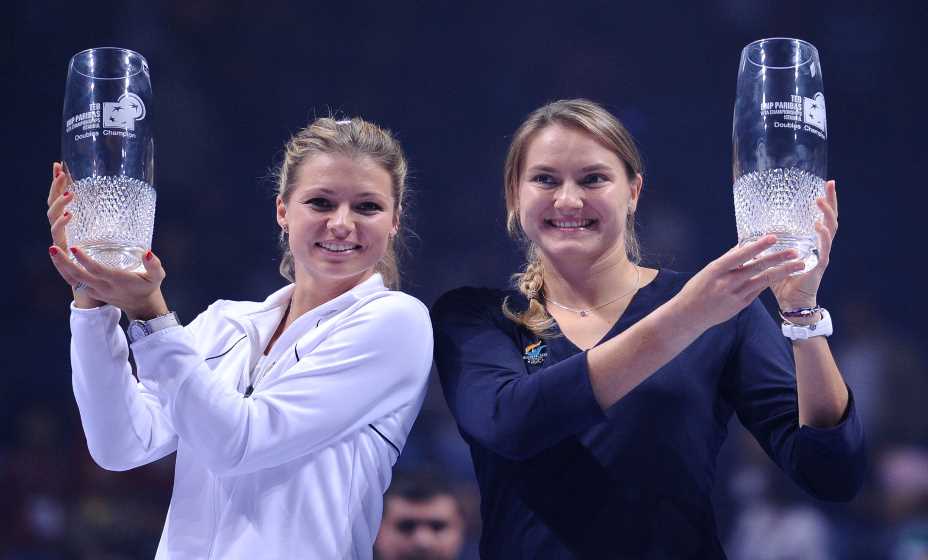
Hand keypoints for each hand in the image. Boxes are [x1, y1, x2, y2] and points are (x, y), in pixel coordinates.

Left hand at [46, 161, 167, 318]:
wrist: (141, 306)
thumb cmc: (149, 287)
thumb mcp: (157, 276)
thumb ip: (154, 265)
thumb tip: (147, 253)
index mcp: (116, 281)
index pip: (97, 270)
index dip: (85, 260)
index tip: (74, 247)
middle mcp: (102, 287)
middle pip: (78, 276)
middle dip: (64, 262)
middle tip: (53, 248)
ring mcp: (95, 290)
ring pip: (72, 280)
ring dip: (60, 266)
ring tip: (52, 251)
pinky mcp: (91, 291)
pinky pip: (74, 281)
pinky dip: (64, 270)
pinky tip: (59, 258)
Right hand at [674, 235, 805, 329]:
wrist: (689, 315)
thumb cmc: (696, 289)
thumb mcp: (707, 271)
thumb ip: (726, 261)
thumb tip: (741, 247)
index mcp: (716, 270)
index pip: (740, 255)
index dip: (757, 246)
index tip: (772, 238)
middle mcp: (727, 282)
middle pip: (757, 268)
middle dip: (778, 259)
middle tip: (795, 251)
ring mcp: (735, 295)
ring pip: (763, 281)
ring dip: (782, 272)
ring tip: (799, 265)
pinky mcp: (740, 305)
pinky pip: (758, 290)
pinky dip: (768, 281)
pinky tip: (781, 275)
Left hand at [770, 180, 837, 310]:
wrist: (791, 302)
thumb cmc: (782, 281)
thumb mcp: (774, 256)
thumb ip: (769, 244)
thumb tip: (749, 232)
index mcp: (811, 242)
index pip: (821, 216)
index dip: (824, 201)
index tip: (825, 183)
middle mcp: (821, 245)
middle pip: (831, 218)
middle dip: (831, 201)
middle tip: (830, 184)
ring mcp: (822, 254)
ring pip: (830, 230)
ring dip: (826, 214)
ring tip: (819, 201)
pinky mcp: (819, 265)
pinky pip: (824, 248)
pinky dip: (822, 236)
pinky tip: (818, 225)